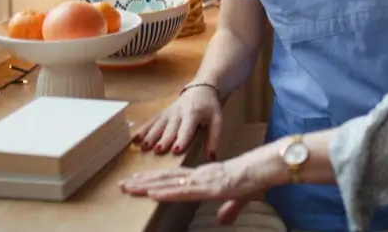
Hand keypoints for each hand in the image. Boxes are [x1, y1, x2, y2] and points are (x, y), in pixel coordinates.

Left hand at [119, 144, 287, 222]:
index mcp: (204, 177)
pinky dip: (166, 192)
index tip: (136, 181)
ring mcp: (202, 180)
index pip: (174, 178)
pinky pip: (183, 190)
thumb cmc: (254, 179)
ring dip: (146, 185)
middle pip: (165, 178)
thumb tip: (223, 220)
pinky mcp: (208, 186)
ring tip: (128, 187)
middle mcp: (199, 175)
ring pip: (168, 183)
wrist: (265, 168)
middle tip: (121, 184)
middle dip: (142, 181)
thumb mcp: (239, 198)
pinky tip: (152, 193)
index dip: (154, 180)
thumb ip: (229, 208)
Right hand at [132, 85, 221, 157]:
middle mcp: (179, 113)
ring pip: (158, 125)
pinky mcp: (162, 113)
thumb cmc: (209, 108)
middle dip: (163, 139)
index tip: (176, 149)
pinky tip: (135, 138)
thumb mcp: (217, 120)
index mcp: (194, 114)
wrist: (200, 89)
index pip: (187, 128)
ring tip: (143, 146)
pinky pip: (152, 121)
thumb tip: (212, 158)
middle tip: (157, 150)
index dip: (182, 139)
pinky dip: (143, 129)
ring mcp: (169, 113)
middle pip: (170, 128)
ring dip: (150, 135)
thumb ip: (214, 138)